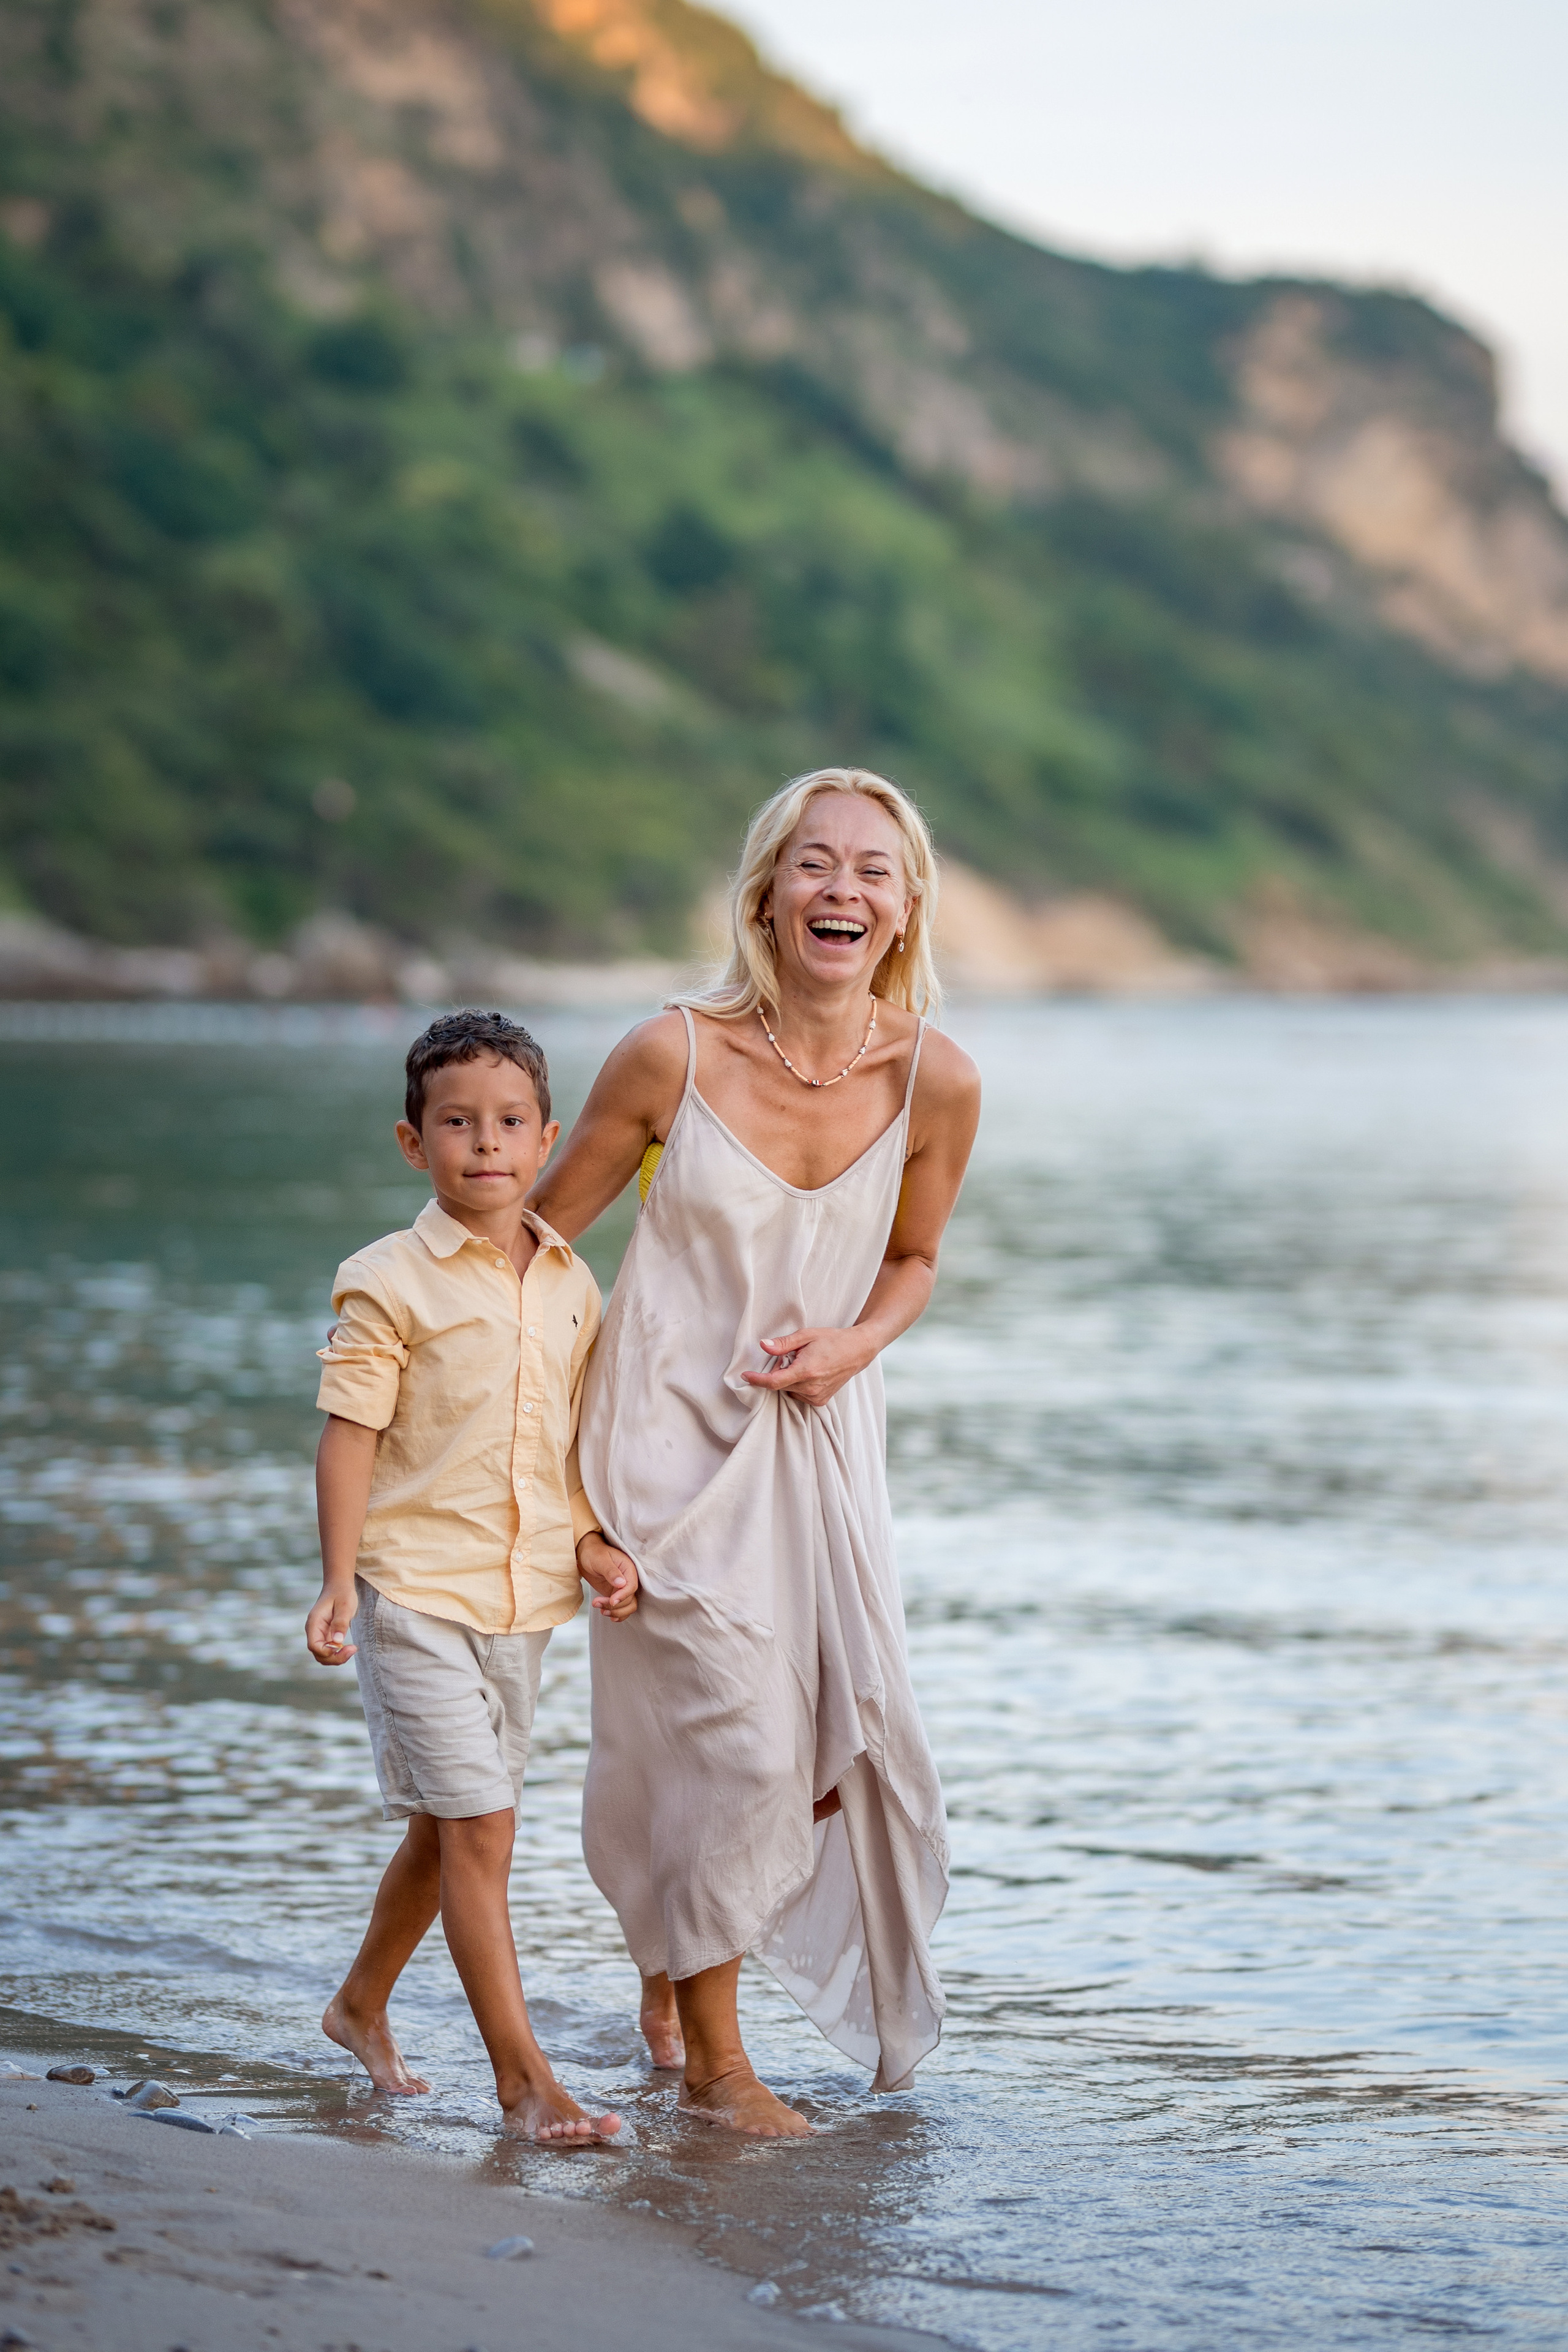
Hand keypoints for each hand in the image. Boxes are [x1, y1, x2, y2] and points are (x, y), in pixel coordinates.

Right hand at [306, 1582, 358, 1664]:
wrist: (339, 1585)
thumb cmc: (342, 1593)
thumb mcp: (345, 1605)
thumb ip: (340, 1623)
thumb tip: (337, 1642)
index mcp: (314, 1623)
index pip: (314, 1646)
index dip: (328, 1651)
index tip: (345, 1646)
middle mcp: (313, 1630)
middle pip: (318, 1654)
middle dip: (334, 1658)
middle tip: (353, 1649)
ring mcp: (319, 1634)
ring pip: (323, 1655)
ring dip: (336, 1657)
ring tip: (352, 1649)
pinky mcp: (325, 1635)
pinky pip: (328, 1650)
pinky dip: (338, 1653)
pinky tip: (349, 1647)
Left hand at [577, 1531, 638, 1621]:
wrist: (587, 1555)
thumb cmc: (594, 1553)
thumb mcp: (601, 1560)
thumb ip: (611, 1571)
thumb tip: (621, 1583)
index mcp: (628, 1569)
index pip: (631, 1586)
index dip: (623, 1596)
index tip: (611, 1601)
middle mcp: (628, 1579)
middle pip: (630, 1599)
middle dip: (614, 1605)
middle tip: (596, 1602)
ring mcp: (623, 1588)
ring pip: (629, 1606)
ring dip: (616, 1612)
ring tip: (601, 1610)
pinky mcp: (616, 1594)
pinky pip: (623, 1608)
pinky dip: (617, 1614)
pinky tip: (607, 1614)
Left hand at [743, 1326, 873, 1408]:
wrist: (857, 1351)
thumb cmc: (832, 1340)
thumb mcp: (806, 1335)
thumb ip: (783, 1344)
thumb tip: (763, 1346)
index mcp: (806, 1370)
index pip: (774, 1382)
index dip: (757, 1380)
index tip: (745, 1376)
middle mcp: (812, 1387)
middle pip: (780, 1385)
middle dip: (778, 1372)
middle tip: (790, 1357)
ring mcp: (817, 1396)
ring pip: (789, 1390)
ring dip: (789, 1379)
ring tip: (804, 1364)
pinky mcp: (821, 1401)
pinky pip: (799, 1395)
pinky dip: (798, 1385)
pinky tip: (810, 1373)